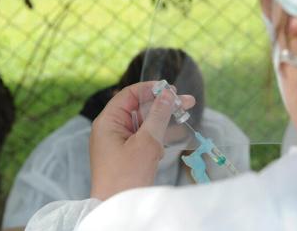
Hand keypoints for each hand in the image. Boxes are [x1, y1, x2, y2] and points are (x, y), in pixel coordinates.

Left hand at [89, 81, 194, 199]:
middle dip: (163, 107)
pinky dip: (155, 140)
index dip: (151, 89)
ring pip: (143, 124)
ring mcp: (119, 142)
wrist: (119, 208)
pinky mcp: (126, 154)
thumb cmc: (127, 175)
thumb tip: (168, 94)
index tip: (172, 89)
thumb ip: (158, 115)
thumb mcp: (147, 142)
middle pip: (139, 109)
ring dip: (161, 125)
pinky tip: (163, 148)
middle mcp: (111, 129)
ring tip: (181, 123)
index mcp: (108, 121)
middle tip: (187, 103)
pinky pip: (143, 139)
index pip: (129, 95)